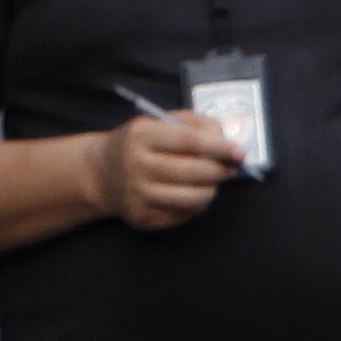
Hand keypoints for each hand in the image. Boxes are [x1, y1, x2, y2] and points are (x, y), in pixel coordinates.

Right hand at [98, 111, 242, 232]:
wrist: (100, 172)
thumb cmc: (140, 145)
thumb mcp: (157, 124)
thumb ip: (193, 124)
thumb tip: (227, 138)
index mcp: (141, 135)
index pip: (189, 141)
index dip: (219, 147)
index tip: (240, 152)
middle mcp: (136, 164)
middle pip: (195, 172)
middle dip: (221, 171)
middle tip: (230, 168)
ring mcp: (137, 193)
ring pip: (194, 198)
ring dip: (211, 190)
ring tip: (210, 182)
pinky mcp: (142, 216)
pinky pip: (184, 215)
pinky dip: (196, 205)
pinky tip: (190, 194)